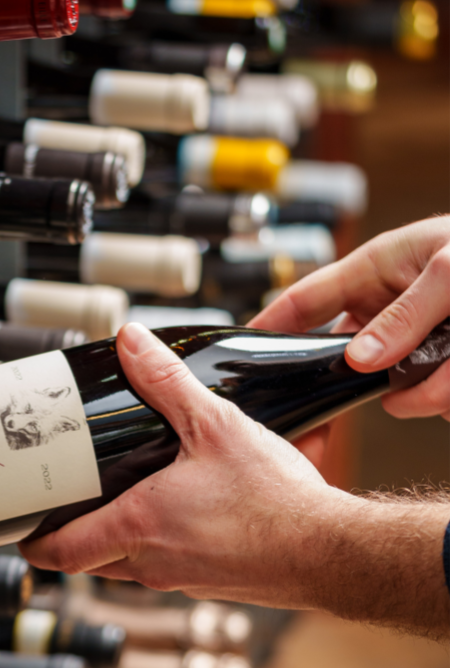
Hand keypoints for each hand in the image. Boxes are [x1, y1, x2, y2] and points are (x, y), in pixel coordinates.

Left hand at [19, 323, 354, 608]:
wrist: (332, 552)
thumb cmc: (275, 501)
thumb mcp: (215, 425)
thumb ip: (166, 382)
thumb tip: (132, 343)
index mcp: (138, 527)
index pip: (62, 554)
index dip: (35, 545)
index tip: (23, 534)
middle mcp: (150, 564)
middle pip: (90, 560)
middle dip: (75, 535)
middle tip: (68, 504)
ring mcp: (178, 580)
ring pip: (127, 565)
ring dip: (119, 537)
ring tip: (123, 498)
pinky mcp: (206, 584)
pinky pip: (165, 567)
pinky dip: (160, 543)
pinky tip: (182, 512)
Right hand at [249, 216, 449, 420]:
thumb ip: (404, 316)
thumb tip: (360, 360)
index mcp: (379, 268)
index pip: (306, 299)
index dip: (269, 324)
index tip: (241, 350)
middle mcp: (394, 307)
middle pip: (351, 356)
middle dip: (366, 379)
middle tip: (386, 387)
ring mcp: (420, 340)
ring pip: (397, 386)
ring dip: (427, 391)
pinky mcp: (445, 365)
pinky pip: (434, 396)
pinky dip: (449, 397)